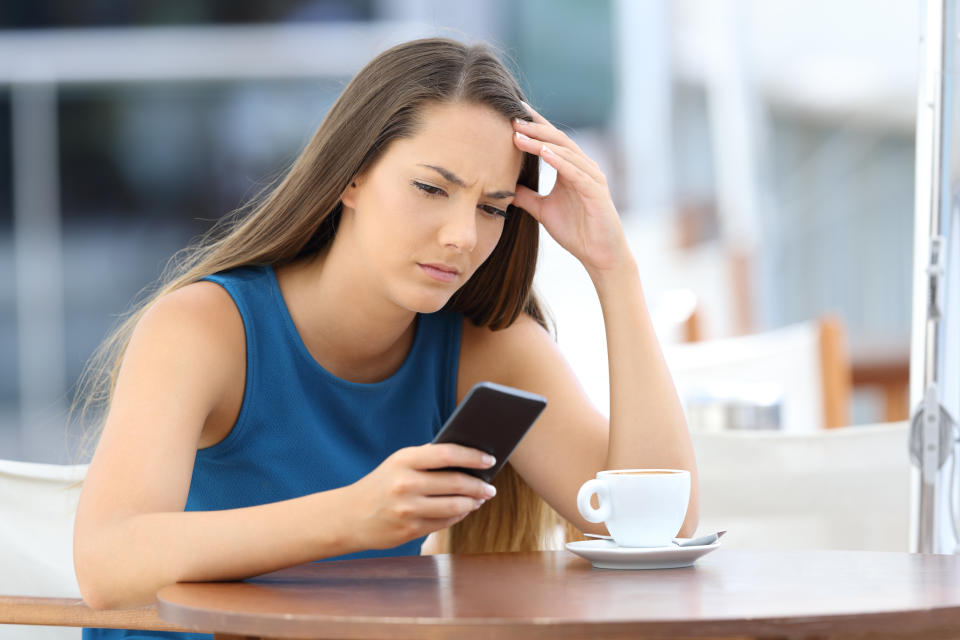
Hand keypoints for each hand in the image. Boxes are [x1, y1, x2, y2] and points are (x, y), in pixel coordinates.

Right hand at [347, 444, 497, 550]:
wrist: (350, 516)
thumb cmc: (382, 483)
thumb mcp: (398, 462)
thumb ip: (428, 457)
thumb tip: (468, 457)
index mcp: (404, 460)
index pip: (447, 454)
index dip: (472, 457)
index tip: (490, 459)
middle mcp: (405, 484)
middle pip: (455, 483)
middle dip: (479, 485)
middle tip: (490, 486)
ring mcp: (407, 510)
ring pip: (455, 507)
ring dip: (473, 503)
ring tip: (481, 498)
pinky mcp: (409, 531)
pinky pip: (445, 523)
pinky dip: (459, 516)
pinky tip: (464, 510)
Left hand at [512, 103, 630, 276]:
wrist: (600, 255)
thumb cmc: (576, 232)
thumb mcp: (543, 211)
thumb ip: (527, 197)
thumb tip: (505, 189)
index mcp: (571, 168)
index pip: (551, 141)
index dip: (533, 127)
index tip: (511, 115)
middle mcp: (583, 167)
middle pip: (557, 140)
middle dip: (534, 128)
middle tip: (512, 117)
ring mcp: (591, 177)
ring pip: (565, 152)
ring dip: (541, 142)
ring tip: (519, 134)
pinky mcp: (596, 191)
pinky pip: (576, 172)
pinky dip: (559, 161)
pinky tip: (543, 153)